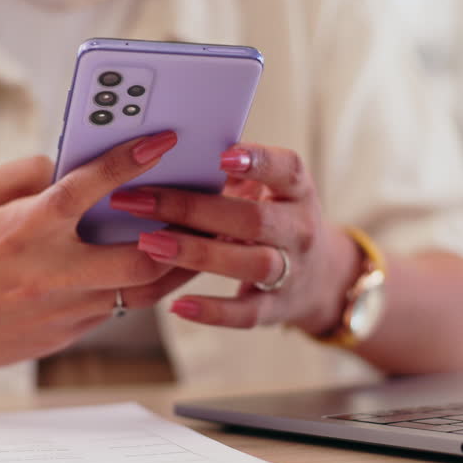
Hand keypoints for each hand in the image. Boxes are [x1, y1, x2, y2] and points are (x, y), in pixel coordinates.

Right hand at [0, 132, 196, 376]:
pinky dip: (134, 288)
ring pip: (140, 292)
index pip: (91, 185)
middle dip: (181, 233)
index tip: (164, 140)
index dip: (132, 158)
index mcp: (27, 227)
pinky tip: (147, 270)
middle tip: (205, 209)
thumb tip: (68, 166)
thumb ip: (23, 174)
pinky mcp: (63, 336)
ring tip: (195, 243)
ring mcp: (62, 310)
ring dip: (173, 267)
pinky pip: (114, 310)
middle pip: (142, 256)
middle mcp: (52, 271)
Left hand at [108, 143, 357, 331]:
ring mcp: (291, 272)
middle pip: (252, 219)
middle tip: (141, 200)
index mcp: (297, 193)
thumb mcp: (269, 190)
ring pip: (250, 263)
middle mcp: (299, 230)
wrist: (321, 278)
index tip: (221, 154)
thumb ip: (233, 174)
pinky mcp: (275, 308)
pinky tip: (177, 306)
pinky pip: (245, 313)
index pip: (287, 170)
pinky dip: (213, 312)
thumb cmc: (275, 220)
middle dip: (194, 209)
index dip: (259, 161)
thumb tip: (170, 149)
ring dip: (198, 253)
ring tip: (151, 244)